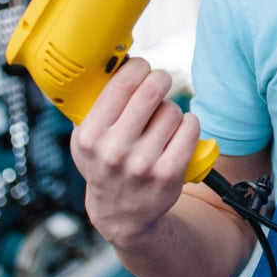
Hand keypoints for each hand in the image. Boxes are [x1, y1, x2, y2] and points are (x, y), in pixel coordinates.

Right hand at [69, 57, 201, 247]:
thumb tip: (116, 62)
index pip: (120, 84)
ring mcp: (143, 164)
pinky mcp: (169, 174)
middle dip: (160, 79)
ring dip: (171, 109)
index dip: (137, 68)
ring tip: (162, 121)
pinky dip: (188, 124)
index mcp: (91, 136)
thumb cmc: (105, 165)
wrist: (122, 214)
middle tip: (160, 81)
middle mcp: (114, 151)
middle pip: (152, 91)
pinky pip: (190, 128)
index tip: (141, 68)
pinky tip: (178, 132)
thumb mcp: (86, 139)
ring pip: (172, 110)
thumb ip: (94, 104)